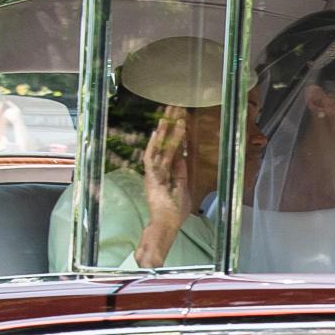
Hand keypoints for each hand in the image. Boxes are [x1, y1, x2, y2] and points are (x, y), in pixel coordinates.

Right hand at [136, 106, 190, 267]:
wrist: (165, 227)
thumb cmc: (174, 213)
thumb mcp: (184, 189)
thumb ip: (182, 174)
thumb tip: (183, 158)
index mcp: (166, 172)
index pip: (172, 148)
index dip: (176, 134)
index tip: (181, 119)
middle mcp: (158, 170)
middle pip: (164, 143)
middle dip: (170, 125)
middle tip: (174, 108)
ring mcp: (153, 173)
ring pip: (158, 147)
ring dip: (164, 131)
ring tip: (169, 114)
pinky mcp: (150, 179)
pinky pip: (150, 159)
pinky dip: (153, 145)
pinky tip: (156, 132)